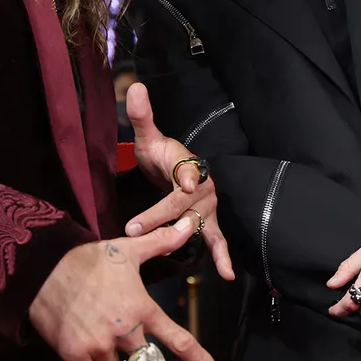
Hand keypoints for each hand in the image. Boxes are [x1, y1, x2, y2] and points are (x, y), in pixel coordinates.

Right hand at [29, 220, 220, 360]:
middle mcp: (124, 332)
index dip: (198, 360)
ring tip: (102, 348)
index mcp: (141, 309)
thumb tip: (190, 225)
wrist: (43, 267)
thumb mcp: (128, 248)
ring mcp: (99, 347)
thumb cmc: (88, 258)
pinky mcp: (75, 356)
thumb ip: (162, 243)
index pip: (178, 339)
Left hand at [123, 82, 233, 280]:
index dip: (184, 178)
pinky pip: (216, 240)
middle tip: (134, 229)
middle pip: (182, 204)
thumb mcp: (149, 137)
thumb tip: (134, 87)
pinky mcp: (209, 223)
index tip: (181, 186)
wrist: (177, 169)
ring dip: (182, 237)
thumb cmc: (162, 155)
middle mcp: (203, 186)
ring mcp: (208, 207)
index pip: (186, 172)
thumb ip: (142, 116)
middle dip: (159, 217)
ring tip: (170, 248)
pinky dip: (222, 256)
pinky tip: (226, 274)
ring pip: (195, 224)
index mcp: (188, 163)